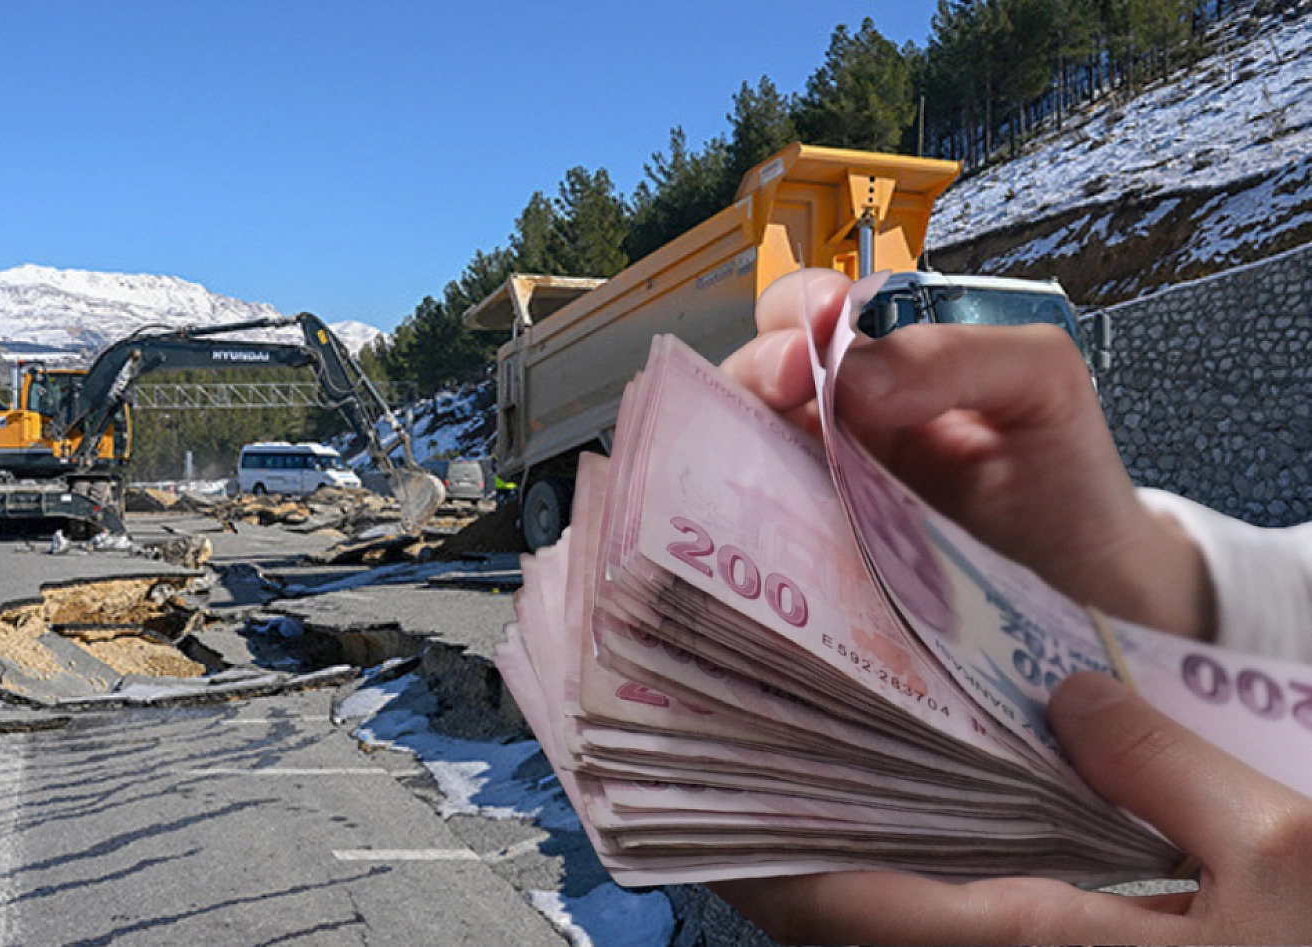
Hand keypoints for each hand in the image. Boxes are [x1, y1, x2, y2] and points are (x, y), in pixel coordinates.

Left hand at [708, 672, 1311, 944]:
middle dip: (783, 845)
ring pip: (891, 928)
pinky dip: (915, 873)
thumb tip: (1076, 699)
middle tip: (745, 750)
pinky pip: (947, 928)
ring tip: (813, 763)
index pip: (833, 911)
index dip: (749, 855)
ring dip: (842, 861)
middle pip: (844, 923)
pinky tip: (931, 810)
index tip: (696, 787)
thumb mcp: (1286, 853)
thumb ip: (1167, 767)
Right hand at [720, 268, 1214, 641]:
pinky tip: (767, 510)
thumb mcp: (1040, 382)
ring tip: (771, 448)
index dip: (803, 309)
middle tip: (791, 383)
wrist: (1095, 591)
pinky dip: (752, 508)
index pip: (818, 313)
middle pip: (762, 374)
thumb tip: (851, 376)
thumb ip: (956, 355)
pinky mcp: (820, 552)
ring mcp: (825, 484)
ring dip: (744, 435)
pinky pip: (765, 521)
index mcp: (892, 360)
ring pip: (748, 444)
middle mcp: (844, 416)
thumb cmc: (1070, 477)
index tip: (822, 325)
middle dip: (762, 365)